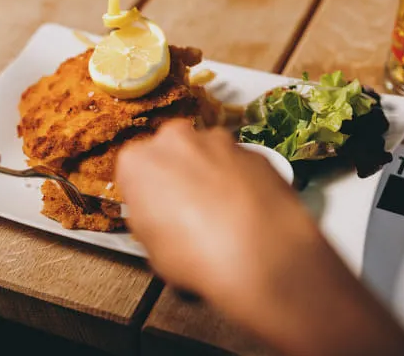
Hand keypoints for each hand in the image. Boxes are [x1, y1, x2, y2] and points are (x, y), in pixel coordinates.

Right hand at [116, 121, 403, 355]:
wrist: (273, 263)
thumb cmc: (210, 263)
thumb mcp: (159, 251)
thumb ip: (153, 222)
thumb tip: (164, 219)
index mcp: (142, 161)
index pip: (130, 167)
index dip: (145, 196)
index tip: (155, 212)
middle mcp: (181, 139)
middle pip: (169, 156)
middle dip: (177, 182)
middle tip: (189, 220)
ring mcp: (223, 141)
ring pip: (206, 157)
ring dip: (210, 180)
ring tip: (224, 224)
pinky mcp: (258, 152)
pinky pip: (238, 163)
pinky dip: (239, 183)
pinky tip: (248, 218)